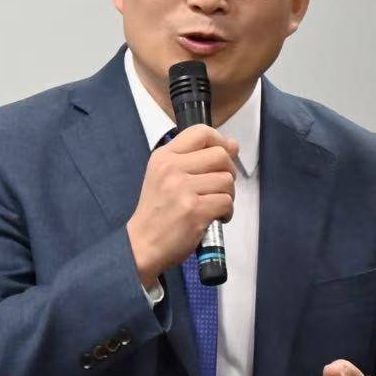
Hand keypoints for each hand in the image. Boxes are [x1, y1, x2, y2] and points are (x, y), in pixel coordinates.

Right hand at [124, 124, 238, 281]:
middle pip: (221, 155)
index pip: (201, 132)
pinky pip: (227, 202)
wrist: (142, 243)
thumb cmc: (157, 211)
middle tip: (217, 187)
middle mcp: (171, 168)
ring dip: (227, 196)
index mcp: (164, 156)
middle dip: (228, 172)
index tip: (223, 156)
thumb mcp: (167, 176)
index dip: (220, 141)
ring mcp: (182, 189)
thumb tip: (233, 145)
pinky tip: (213, 217)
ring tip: (212, 205)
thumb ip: (198, 159)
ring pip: (227, 181)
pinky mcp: (194, 210)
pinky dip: (226, 213)